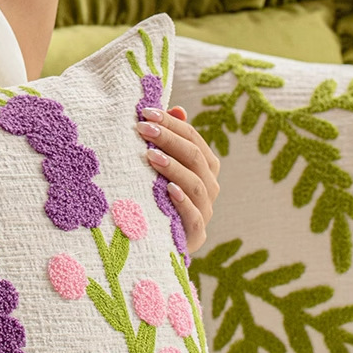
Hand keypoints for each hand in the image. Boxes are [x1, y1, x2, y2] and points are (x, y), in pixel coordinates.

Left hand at [136, 105, 220, 252]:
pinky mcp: (195, 234)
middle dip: (168, 140)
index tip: (145, 113)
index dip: (171, 124)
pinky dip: (182, 202)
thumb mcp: (162, 169)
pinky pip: (194, 217)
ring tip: (150, 155)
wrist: (158, 243)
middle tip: (143, 129)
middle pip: (195, 157)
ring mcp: (205, 211)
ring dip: (173, 167)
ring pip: (196, 184)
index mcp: (205, 167)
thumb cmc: (159, 199)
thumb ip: (171, 141)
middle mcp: (210, 186)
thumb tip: (177, 110)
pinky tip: (167, 189)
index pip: (193, 138)